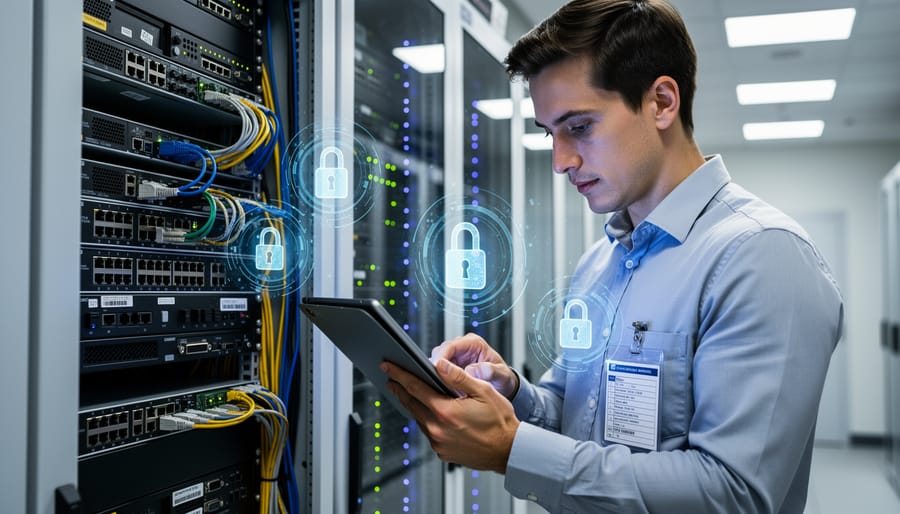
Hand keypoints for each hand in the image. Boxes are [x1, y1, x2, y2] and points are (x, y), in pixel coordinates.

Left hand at [381, 358, 519, 472]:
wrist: (509, 451)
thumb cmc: (500, 421)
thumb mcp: (482, 391)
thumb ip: (458, 377)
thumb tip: (438, 364)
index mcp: (445, 412)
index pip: (415, 388)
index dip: (399, 375)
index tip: (388, 367)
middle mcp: (437, 430)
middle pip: (411, 404)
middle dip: (400, 389)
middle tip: (391, 378)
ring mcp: (438, 443)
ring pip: (418, 419)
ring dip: (412, 405)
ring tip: (408, 392)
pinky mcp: (442, 452)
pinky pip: (428, 432)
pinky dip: (426, 420)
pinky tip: (430, 413)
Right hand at [431, 333, 518, 398]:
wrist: (502, 385)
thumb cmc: (502, 377)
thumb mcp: (501, 375)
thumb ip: (490, 371)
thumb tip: (472, 370)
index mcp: (475, 343)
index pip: (452, 345)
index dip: (442, 356)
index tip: (437, 368)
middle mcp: (463, 347)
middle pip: (441, 351)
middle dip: (436, 364)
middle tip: (434, 378)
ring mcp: (456, 356)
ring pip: (437, 359)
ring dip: (436, 371)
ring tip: (437, 383)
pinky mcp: (452, 366)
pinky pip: (440, 369)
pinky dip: (438, 376)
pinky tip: (440, 385)